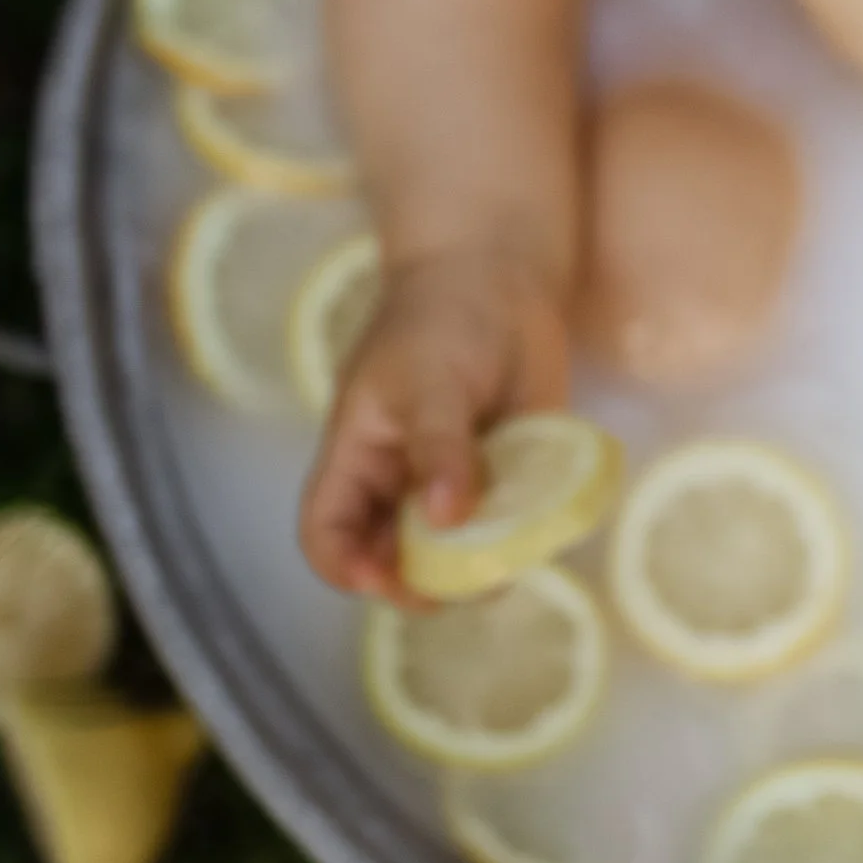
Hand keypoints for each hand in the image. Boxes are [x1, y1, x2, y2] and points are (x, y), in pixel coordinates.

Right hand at [297, 245, 573, 607]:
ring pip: (454, 556)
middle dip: (420, 583)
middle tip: (461, 582)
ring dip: (475, 570)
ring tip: (503, 562)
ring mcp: (455, 488)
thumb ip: (439, 449)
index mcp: (358, 461)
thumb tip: (446, 520)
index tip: (385, 577)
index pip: (327, 535)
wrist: (503, 279)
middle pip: (392, 562)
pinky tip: (535, 536)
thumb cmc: (440, 321)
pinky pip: (507, 531)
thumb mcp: (428, 382)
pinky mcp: (508, 481)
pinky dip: (519, 544)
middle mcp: (401, 486)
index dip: (346, 567)